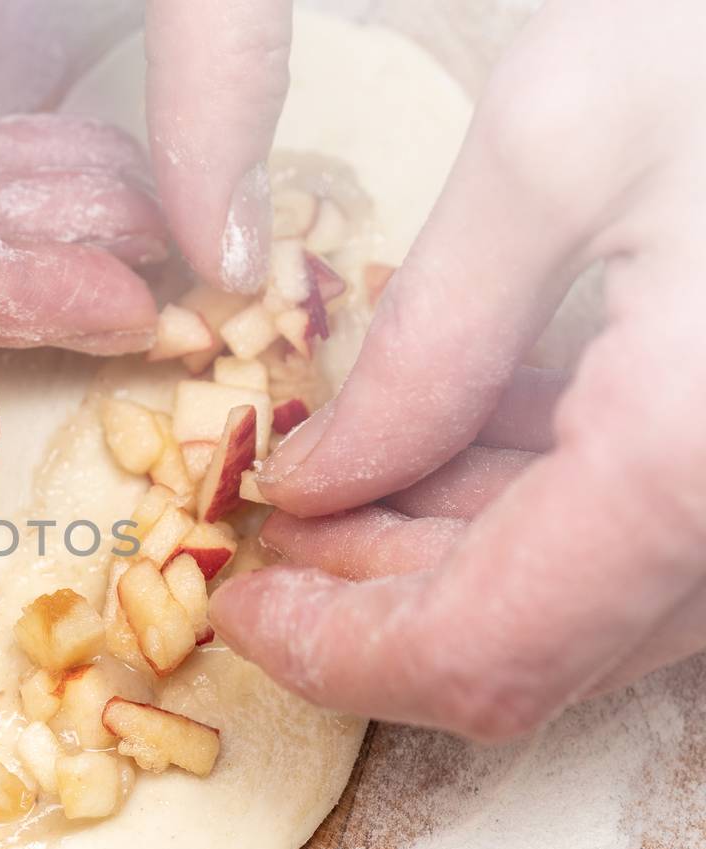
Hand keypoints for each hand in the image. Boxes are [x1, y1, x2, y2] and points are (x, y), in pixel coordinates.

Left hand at [208, 0, 705, 739]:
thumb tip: (321, 477)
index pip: (480, 655)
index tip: (241, 605)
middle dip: (376, 600)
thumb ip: (426, 342)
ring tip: (345, 478)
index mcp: (693, 460)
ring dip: (451, 559)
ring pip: (599, 604)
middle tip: (278, 528)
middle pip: (537, 646)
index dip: (335, 654)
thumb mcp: (564, 141)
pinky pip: (660, 537)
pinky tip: (469, 435)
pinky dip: (545, 510)